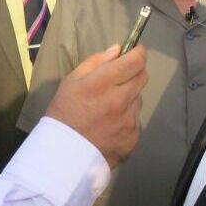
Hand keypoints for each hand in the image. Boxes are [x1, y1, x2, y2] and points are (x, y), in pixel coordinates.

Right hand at [45, 44, 146, 167]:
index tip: (136, 51)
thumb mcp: (71, 82)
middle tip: (122, 78)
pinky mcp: (133, 138)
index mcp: (102, 84)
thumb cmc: (63, 114)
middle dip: (135, 72)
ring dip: (128, 98)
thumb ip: (95, 62)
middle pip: (143, 77)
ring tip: (109, 109)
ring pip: (138, 100)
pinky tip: (110, 127)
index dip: (138, 53)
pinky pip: (135, 121)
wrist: (63, 156)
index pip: (134, 61)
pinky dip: (126, 119)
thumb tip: (118, 50)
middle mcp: (120, 100)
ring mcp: (129, 121)